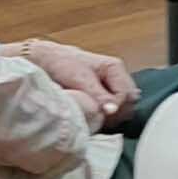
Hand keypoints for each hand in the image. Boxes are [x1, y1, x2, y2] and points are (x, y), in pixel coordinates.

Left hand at [20, 40, 135, 120]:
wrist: (48, 60)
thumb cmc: (63, 65)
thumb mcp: (81, 80)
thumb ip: (99, 95)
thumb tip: (112, 111)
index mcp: (115, 67)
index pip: (126, 94)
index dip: (116, 106)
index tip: (101, 114)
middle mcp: (118, 75)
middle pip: (129, 100)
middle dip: (118, 111)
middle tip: (101, 118)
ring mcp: (113, 84)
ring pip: (124, 104)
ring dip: (114, 114)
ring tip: (98, 118)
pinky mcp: (105, 92)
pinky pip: (115, 106)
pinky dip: (108, 114)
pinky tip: (97, 116)